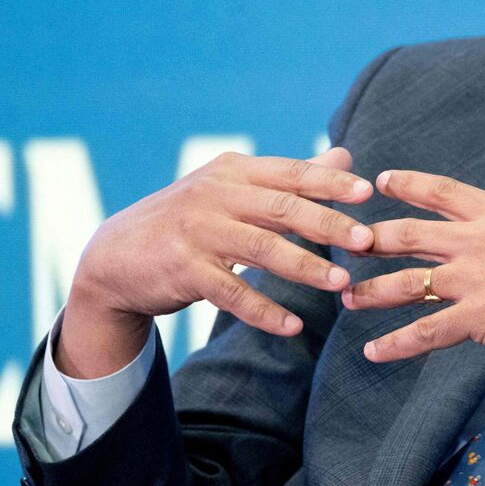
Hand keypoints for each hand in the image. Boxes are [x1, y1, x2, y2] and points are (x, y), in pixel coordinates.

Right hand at [56, 147, 373, 377]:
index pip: (291, 173)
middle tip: (367, 241)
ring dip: (305, 268)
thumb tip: (346, 158)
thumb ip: (291, 179)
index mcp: (234, 171)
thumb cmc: (192, 220)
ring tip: (341, 284)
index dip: (330, 182)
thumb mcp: (234, 189)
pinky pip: (231, 293)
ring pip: (261, 249)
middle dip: (328, 225)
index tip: (368, 193)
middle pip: (282, 208)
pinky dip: (264, 311)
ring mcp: (197, 232)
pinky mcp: (183, 270)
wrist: (115, 256)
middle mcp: (215, 195)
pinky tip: (293, 327)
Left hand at [342, 170, 484, 427]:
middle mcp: (479, 241)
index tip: (379, 180)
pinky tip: (374, 352)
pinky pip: (426, 332)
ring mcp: (475, 279)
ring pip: (406, 283)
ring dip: (372, 292)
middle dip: (372, 238)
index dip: (408, 184)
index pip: (443, 192)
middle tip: (344, 243)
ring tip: (346, 299)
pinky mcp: (479, 317)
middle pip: (410, 234)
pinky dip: (395, 344)